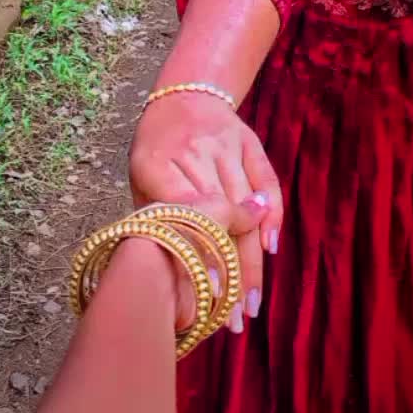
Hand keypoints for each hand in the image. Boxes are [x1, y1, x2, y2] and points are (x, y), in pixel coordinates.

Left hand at [129, 92, 282, 328]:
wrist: (184, 95)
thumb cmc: (155, 149)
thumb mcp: (140, 178)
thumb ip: (154, 216)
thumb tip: (167, 272)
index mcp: (157, 161)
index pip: (184, 212)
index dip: (199, 250)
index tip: (210, 292)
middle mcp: (195, 149)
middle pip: (220, 217)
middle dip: (231, 270)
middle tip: (237, 317)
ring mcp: (226, 143)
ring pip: (245, 206)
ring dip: (252, 257)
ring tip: (253, 301)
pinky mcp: (250, 141)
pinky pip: (266, 180)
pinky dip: (272, 214)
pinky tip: (271, 247)